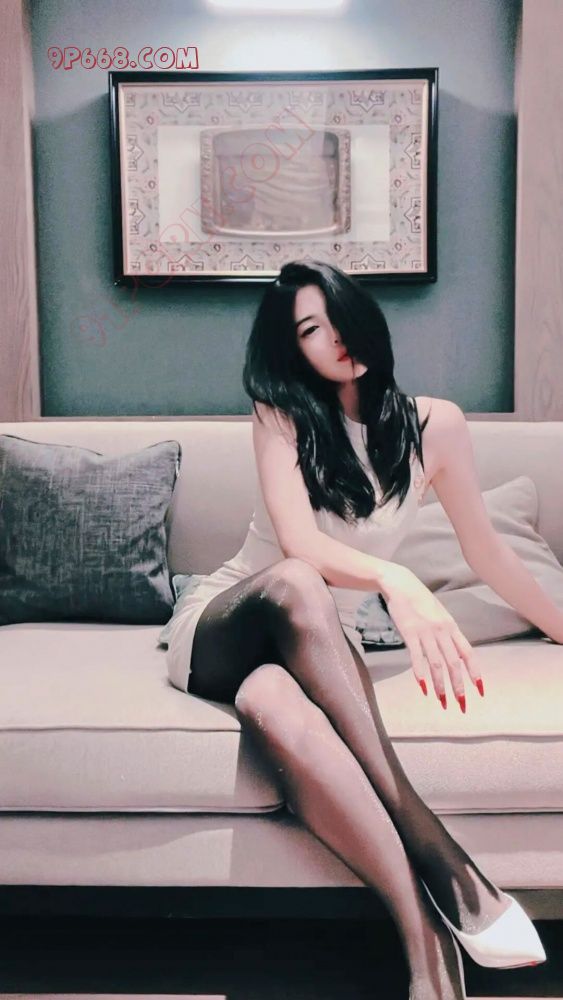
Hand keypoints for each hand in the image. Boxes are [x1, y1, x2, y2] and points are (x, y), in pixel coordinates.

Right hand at [383, 567, 482, 708]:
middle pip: (454, 663)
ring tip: (442, 701)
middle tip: (461, 705)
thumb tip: (454, 653)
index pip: (468, 653)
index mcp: (451, 627)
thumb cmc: (421, 601)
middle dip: (458, 686)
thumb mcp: (440, 615)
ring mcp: (426, 632)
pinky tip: (422, 687)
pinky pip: (417, 656)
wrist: (402, 584)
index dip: (475, 672)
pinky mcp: (409, 633)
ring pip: (437, 664)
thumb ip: (447, 633)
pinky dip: (420, 672)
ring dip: (440, 685)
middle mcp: (442, 631)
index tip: (480, 689)